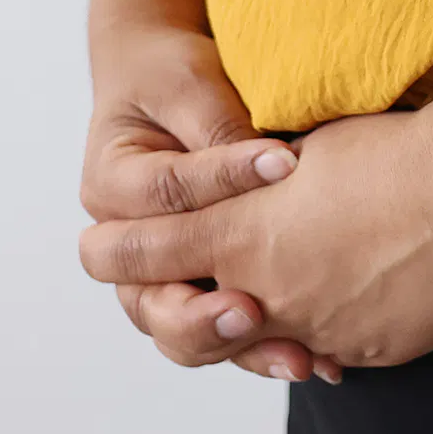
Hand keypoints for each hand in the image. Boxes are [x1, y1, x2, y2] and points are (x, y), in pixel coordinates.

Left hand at [79, 97, 432, 372]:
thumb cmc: (394, 148)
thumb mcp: (304, 150)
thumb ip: (254, 177)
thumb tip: (240, 181)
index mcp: (240, 236)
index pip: (142, 253)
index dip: (112, 251)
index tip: (96, 247)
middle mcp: (266, 294)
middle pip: (188, 328)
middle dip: (183, 311)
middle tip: (193, 292)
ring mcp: (318, 330)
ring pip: (264, 344)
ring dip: (263, 325)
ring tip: (284, 296)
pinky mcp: (371, 349)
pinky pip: (332, 351)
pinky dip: (331, 329)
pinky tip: (357, 295)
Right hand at [83, 15, 331, 383]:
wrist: (164, 86)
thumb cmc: (171, 75)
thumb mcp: (188, 82)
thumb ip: (217, 124)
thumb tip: (269, 165)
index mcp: (112, 185)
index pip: (164, 193)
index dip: (222, 176)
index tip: (286, 161)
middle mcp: (129, 242)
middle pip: (148, 300)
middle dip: (199, 314)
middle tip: (254, 308)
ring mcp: (164, 274)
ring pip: (185, 331)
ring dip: (239, 347)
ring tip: (299, 355)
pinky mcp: (206, 284)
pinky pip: (227, 327)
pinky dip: (268, 346)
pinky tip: (320, 358)